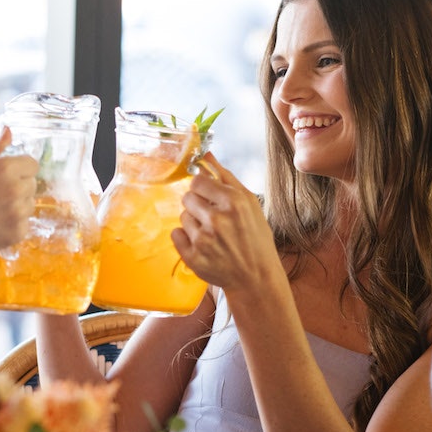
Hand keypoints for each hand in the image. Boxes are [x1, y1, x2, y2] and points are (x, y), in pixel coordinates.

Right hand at [0, 128, 38, 255]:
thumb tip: (8, 130)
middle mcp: (16, 188)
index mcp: (5, 167)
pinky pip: (24, 225)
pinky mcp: (18, 232)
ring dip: (17, 207)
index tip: (4, 177)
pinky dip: (12, 226)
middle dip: (18, 188)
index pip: (32, 164)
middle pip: (32, 184)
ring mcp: (19, 212)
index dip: (19, 169)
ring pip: (29, 205)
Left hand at [171, 153, 278, 291]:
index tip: (209, 196)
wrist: (255, 276)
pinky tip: (203, 244)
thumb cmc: (255, 237)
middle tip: (213, 218)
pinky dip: (185, 238)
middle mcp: (217, 220)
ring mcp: (203, 240)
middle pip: (187, 198)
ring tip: (212, 234)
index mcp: (233, 203)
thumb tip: (206, 155)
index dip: (202, 188)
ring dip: (194, 222)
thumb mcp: (249, 203)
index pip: (197, 181)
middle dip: (198, 205)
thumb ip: (225, 177)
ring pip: (182, 217)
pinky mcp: (193, 257)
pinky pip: (175, 234)